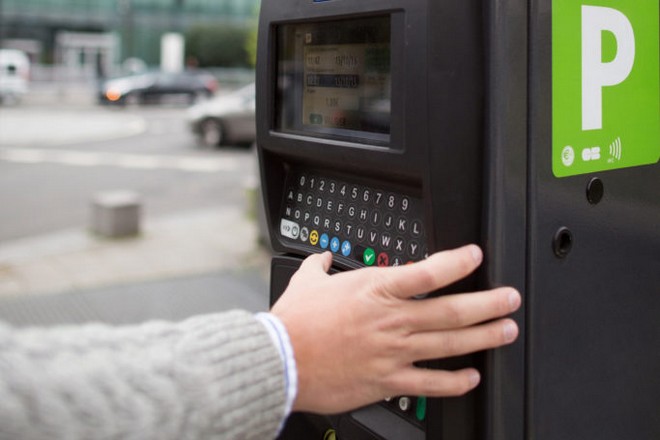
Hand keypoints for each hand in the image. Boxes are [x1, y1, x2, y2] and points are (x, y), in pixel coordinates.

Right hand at [271, 244, 520, 413]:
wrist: (281, 360)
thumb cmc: (294, 322)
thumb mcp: (306, 281)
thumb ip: (319, 266)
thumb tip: (321, 258)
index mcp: (375, 290)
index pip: (429, 272)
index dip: (458, 262)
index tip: (475, 257)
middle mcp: (391, 320)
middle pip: (452, 310)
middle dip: (487, 304)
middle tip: (509, 299)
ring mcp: (393, 352)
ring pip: (449, 344)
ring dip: (483, 337)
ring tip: (506, 331)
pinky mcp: (387, 380)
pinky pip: (430, 383)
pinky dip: (454, 381)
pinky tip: (471, 378)